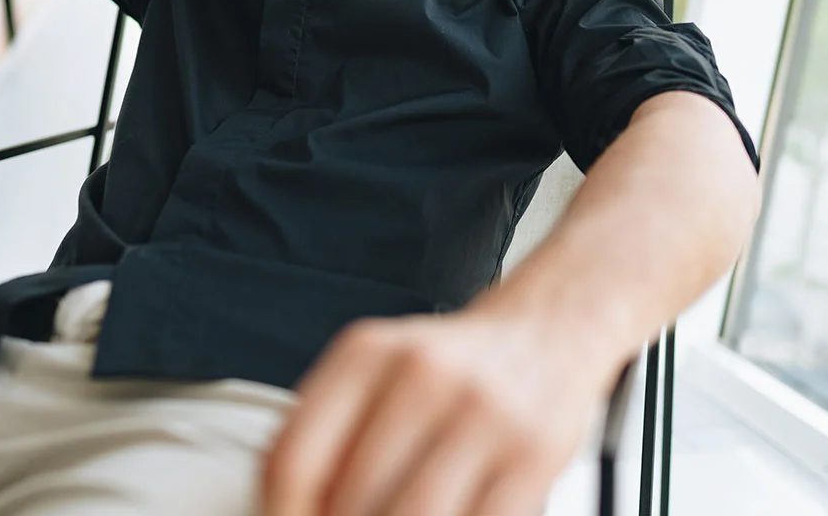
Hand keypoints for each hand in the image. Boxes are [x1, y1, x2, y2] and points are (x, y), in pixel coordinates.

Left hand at [260, 308, 606, 515]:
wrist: (546, 329)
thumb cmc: (453, 364)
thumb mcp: (379, 371)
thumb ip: (331, 435)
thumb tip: (290, 510)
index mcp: (367, 352)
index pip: (294, 456)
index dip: (281, 513)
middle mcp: (421, 374)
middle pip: (348, 500)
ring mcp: (480, 414)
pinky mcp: (532, 454)